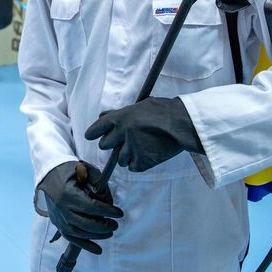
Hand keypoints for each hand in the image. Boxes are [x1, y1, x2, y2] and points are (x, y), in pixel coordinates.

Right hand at [37, 161, 123, 254]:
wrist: (49, 174)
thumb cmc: (69, 171)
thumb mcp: (85, 169)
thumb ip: (98, 183)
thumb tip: (108, 201)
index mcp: (67, 193)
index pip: (91, 207)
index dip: (107, 211)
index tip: (119, 213)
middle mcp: (61, 208)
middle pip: (85, 223)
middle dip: (103, 225)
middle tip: (115, 224)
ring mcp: (58, 218)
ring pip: (79, 233)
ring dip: (97, 235)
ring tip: (110, 232)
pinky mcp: (58, 223)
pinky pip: (71, 238)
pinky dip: (85, 245)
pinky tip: (98, 250)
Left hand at [85, 97, 203, 172]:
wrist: (182, 124)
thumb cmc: (165, 111)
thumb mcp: (140, 105)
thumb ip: (122, 112)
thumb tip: (105, 115)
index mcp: (120, 117)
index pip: (97, 127)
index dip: (93, 132)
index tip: (90, 136)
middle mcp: (121, 133)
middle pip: (104, 145)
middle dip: (111, 144)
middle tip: (121, 143)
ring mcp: (131, 148)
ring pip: (120, 159)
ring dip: (126, 155)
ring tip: (140, 148)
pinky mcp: (142, 161)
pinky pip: (132, 167)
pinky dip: (137, 164)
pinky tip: (146, 156)